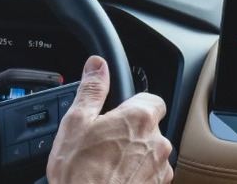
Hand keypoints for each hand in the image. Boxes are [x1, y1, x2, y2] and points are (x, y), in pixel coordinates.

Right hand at [47, 56, 172, 183]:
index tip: (117, 112)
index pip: (152, 99)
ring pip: (150, 153)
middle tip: (103, 142)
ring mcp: (160, 169)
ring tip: (106, 165)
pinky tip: (113, 179)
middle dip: (130, 132)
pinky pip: (150, 175)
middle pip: (150, 127)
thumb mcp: (76, 122)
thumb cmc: (80, 173)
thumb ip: (92, 89)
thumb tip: (97, 65)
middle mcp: (157, 142)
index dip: (133, 103)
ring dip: (134, 155)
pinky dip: (135, 175)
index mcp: (139, 118)